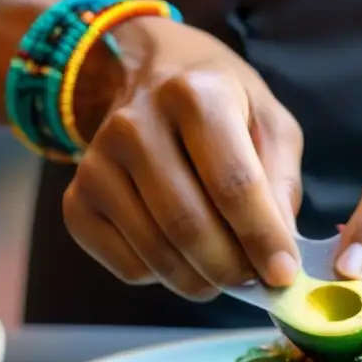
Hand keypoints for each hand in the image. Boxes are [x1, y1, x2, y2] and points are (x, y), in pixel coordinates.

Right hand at [62, 18, 302, 299]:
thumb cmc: (225, 108)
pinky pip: (127, 265)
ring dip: (201, 280)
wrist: (152, 78)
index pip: (231, 184)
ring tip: (226, 271)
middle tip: (257, 283)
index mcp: (194, 95)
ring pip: (156, 253)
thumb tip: (277, 254)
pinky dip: (164, 278)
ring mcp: (97, 164)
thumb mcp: (271, 126)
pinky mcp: (78, 200)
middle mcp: (135, 125)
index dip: (262, 238)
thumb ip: (280, 186)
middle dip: (231, 270)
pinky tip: (182, 255)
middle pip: (188, 225)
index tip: (283, 274)